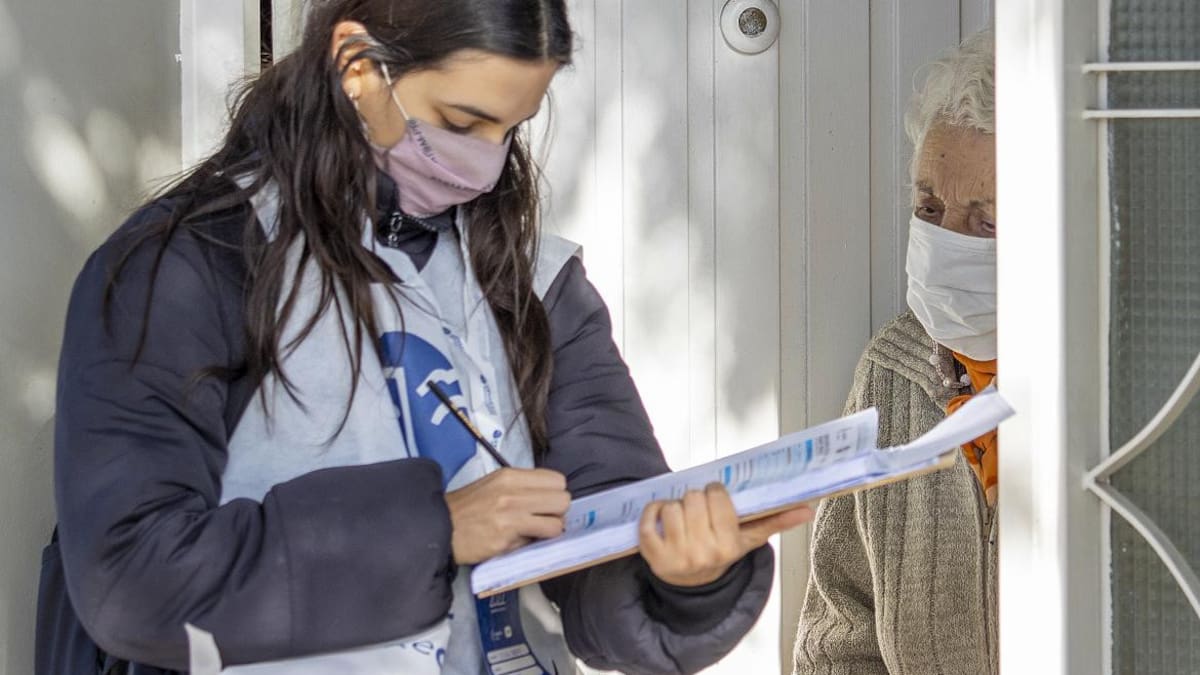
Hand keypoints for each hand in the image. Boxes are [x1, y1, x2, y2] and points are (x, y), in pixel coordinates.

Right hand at [445, 468, 570, 564]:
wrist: (439, 526)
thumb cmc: (466, 508)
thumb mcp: (493, 485)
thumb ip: (521, 488)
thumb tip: (549, 499)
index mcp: (510, 476)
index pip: (557, 479)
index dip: (555, 494)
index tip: (546, 503)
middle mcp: (512, 492)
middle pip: (563, 499)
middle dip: (556, 512)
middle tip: (542, 519)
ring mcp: (510, 515)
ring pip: (557, 522)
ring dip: (549, 529)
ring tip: (533, 531)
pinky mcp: (506, 538)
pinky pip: (538, 540)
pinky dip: (534, 542)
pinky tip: (519, 540)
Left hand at [638, 483, 813, 586]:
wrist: (693, 583)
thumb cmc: (721, 550)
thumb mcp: (748, 539)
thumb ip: (776, 521)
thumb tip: (807, 509)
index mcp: (729, 546)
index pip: (717, 496)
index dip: (715, 492)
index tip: (715, 499)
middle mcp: (704, 553)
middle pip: (693, 497)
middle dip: (695, 498)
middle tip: (698, 511)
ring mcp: (676, 556)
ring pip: (671, 506)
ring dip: (674, 505)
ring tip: (682, 517)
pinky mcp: (653, 555)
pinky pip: (647, 519)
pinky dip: (651, 512)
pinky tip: (661, 517)